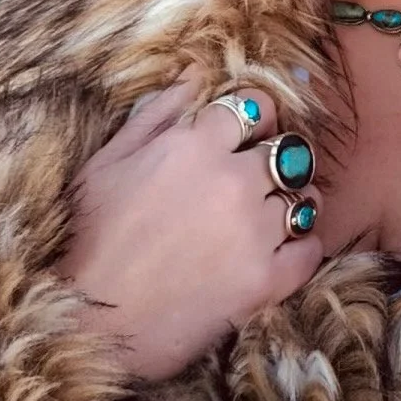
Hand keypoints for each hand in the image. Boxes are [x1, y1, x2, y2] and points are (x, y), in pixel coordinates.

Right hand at [55, 68, 324, 381]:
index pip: (257, 106)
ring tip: (267, 215)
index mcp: (195, 145)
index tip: (244, 135)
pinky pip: (312, 248)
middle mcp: (234, 181)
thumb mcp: (108, 162)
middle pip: (288, 149)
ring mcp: (256, 231)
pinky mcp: (268, 280)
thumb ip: (157, 114)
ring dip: (291, 201)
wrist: (90, 325)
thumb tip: (194, 74)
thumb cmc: (89, 241)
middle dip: (273, 160)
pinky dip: (301, 246)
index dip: (254, 118)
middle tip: (253, 180)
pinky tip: (277, 250)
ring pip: (306, 196)